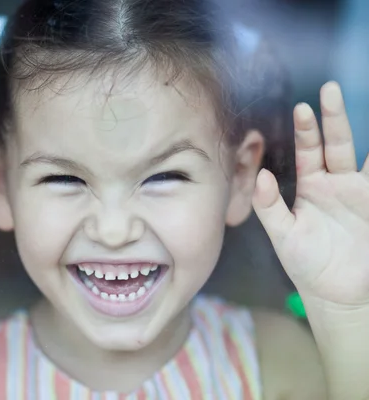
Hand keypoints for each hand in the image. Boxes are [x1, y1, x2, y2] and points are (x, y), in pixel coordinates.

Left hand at [253, 81, 368, 306]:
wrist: (338, 294)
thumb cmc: (307, 265)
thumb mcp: (283, 235)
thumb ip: (269, 206)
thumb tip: (260, 175)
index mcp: (312, 187)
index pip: (309, 151)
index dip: (307, 129)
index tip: (303, 106)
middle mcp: (337, 184)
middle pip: (338, 143)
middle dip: (334, 116)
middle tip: (329, 89)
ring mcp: (361, 193)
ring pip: (365, 154)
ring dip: (365, 132)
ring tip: (363, 105)